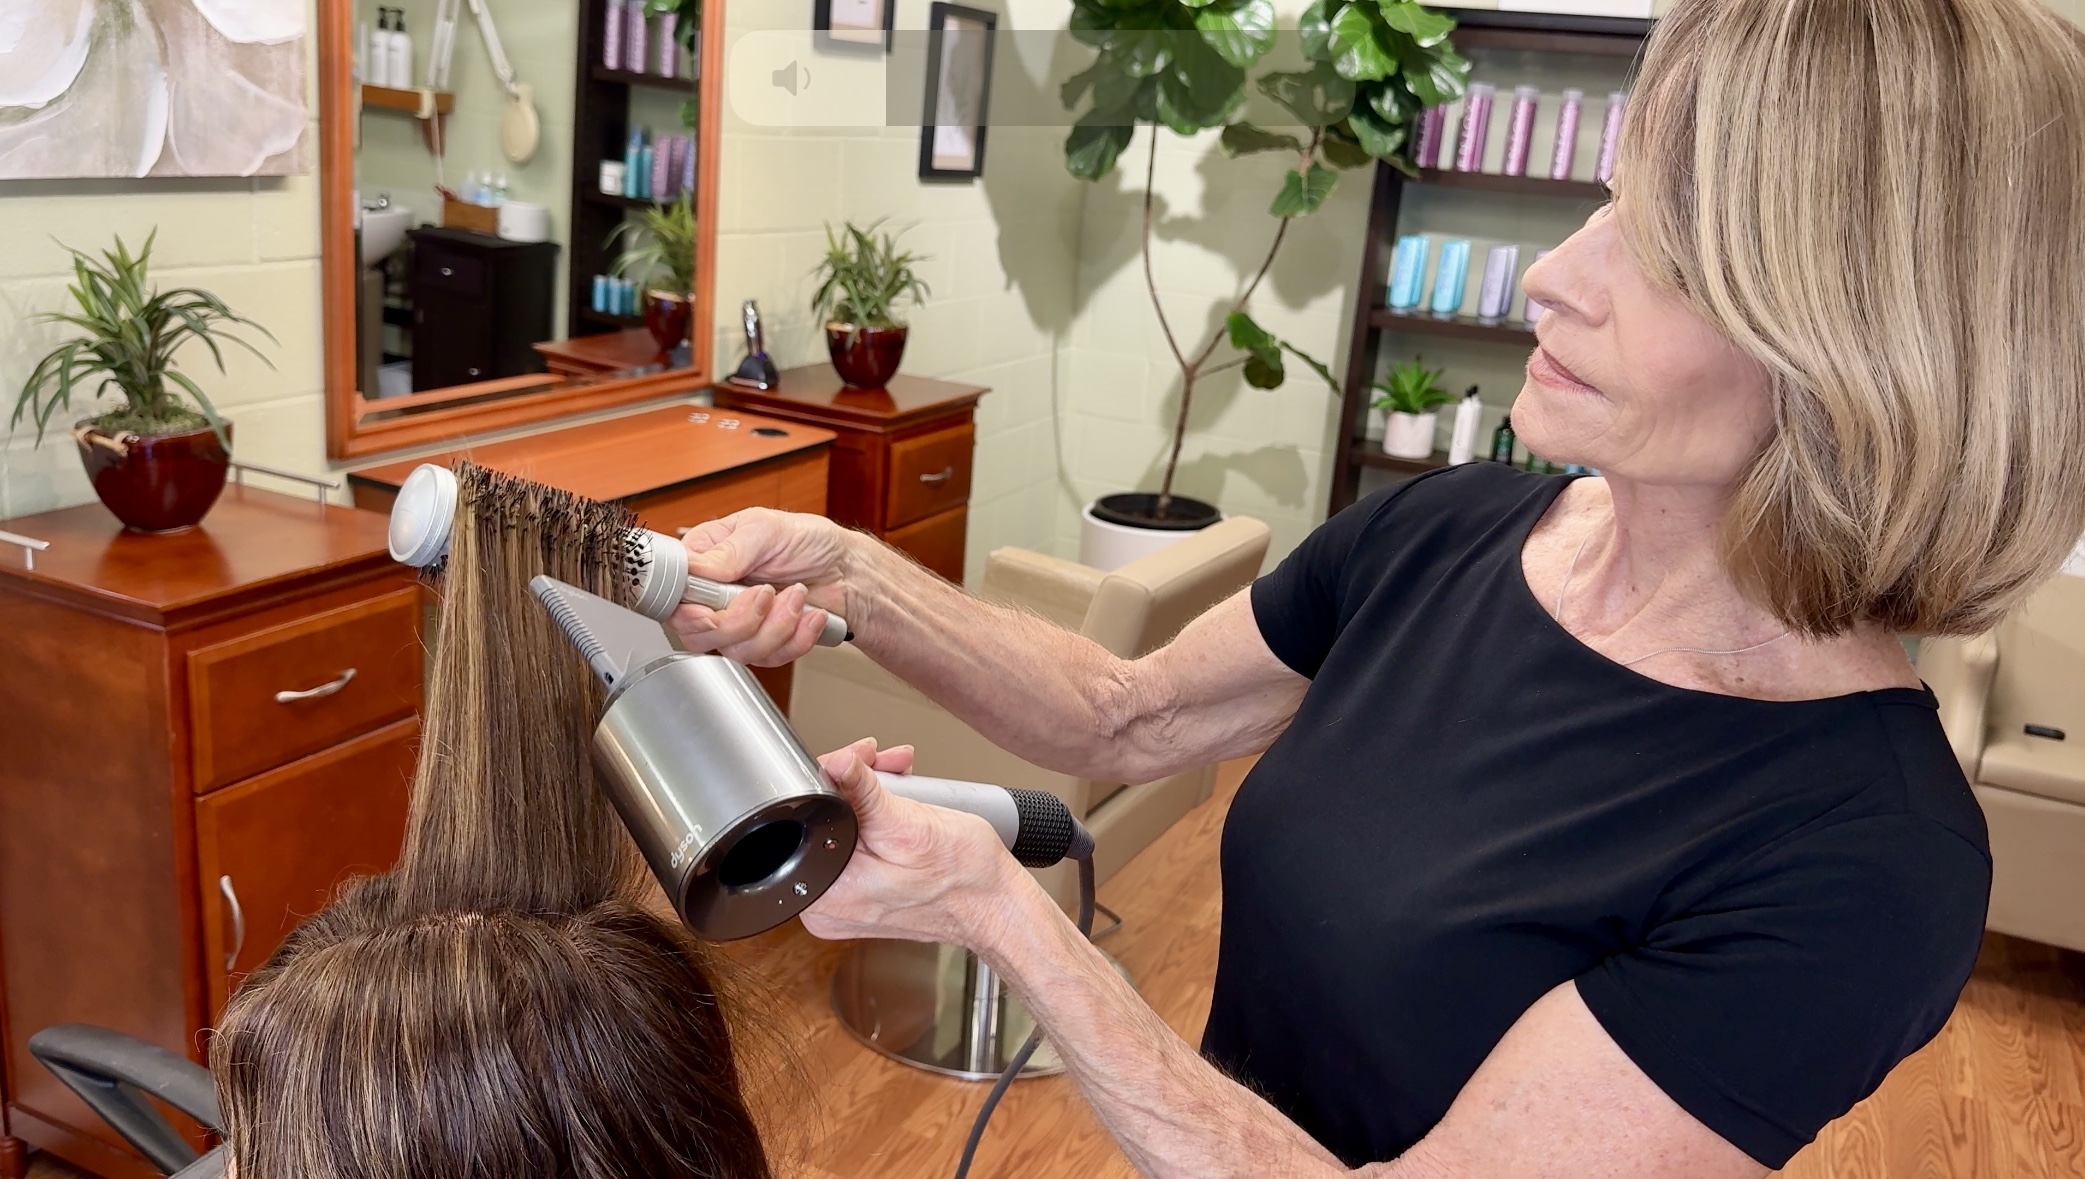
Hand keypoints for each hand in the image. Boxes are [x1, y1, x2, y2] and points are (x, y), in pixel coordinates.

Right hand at [670, 508, 854, 665]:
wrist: (847, 571)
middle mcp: (714, 594)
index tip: (710, 607)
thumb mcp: (767, 529)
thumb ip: (729, 551)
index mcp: (705, 559)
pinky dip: (795, 638)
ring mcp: (737, 623)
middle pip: (697, 631)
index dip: (686, 608)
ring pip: (735, 649)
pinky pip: (767, 659)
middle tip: (766, 594)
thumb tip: (695, 568)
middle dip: (739, 620)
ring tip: (796, 595)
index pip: (673, 594)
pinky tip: (809, 615)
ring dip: (775, 625)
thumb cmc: (808, 541)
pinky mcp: (762, 644)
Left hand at [801, 738, 1033, 951]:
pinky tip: (900, 807)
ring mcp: (843, 906)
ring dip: (869, 795)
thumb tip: (836, 763)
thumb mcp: (911, 825)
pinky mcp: (860, 900)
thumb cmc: (966, 877)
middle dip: (855, 781)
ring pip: (841, 830)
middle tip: (887, 763)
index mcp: (828, 894)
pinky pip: (855, 849)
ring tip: (901, 779)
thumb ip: (864, 794)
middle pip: (823, 821)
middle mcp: (827, 907)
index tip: (862, 756)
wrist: (996, 906)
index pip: (807, 815)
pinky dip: (875, 821)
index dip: (834, 773)